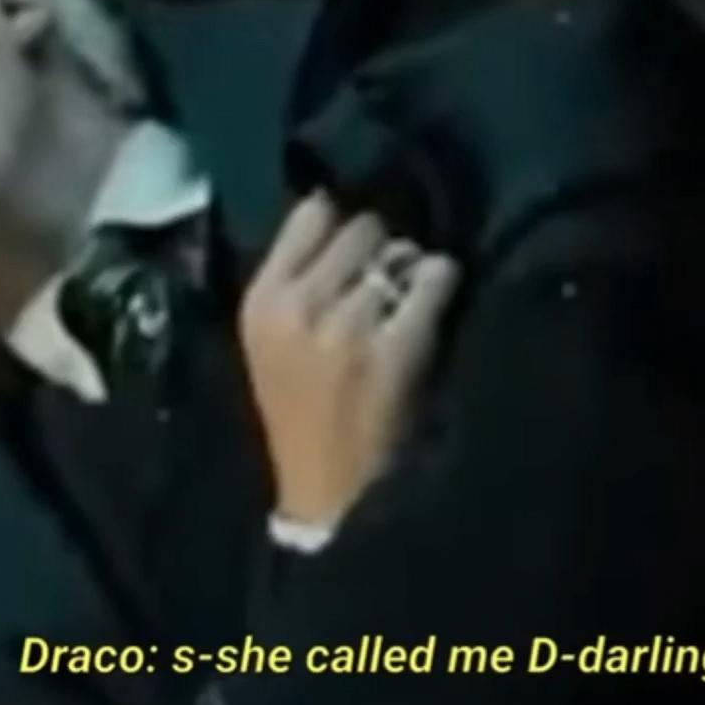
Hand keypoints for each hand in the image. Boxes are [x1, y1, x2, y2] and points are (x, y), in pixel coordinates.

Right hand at [239, 193, 460, 527]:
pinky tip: (437, 306)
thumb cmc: (302, 414)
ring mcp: (348, 327)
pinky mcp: (396, 349)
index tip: (357, 244)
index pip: (311, 213)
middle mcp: (299, 306)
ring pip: (400, 252)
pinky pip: (434, 278)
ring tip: (410, 301)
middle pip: (361, 228)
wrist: (325, 492)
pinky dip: (443, 284)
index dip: (343, 221)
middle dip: (381, 248)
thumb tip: (342, 211)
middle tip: (389, 280)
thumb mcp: (272, 344)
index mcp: (262, 302)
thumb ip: (296, 280)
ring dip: (413, 271)